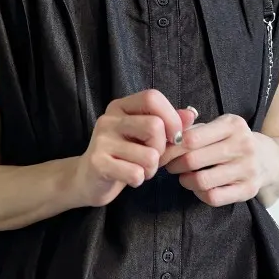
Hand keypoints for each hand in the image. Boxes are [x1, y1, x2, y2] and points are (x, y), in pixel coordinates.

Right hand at [72, 89, 197, 207]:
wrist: (87, 180)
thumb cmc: (122, 157)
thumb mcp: (145, 138)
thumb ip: (168, 125)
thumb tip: (191, 115)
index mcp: (121, 107)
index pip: (152, 97)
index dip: (171, 117)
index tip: (174, 137)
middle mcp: (108, 119)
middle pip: (155, 126)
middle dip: (162, 149)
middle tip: (153, 158)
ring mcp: (101, 140)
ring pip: (149, 154)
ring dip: (152, 168)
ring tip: (140, 170)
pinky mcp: (98, 162)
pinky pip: (136, 173)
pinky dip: (139, 180)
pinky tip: (129, 179)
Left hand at [159, 113, 273, 206]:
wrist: (269, 160)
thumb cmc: (233, 141)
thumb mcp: (218, 126)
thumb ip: (191, 127)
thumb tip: (164, 134)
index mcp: (232, 125)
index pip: (190, 138)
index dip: (169, 148)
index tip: (161, 153)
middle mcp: (243, 145)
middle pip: (192, 160)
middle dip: (173, 165)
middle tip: (170, 166)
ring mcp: (248, 168)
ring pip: (201, 181)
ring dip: (185, 181)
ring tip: (184, 177)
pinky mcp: (249, 190)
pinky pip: (213, 197)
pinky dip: (199, 194)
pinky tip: (199, 188)